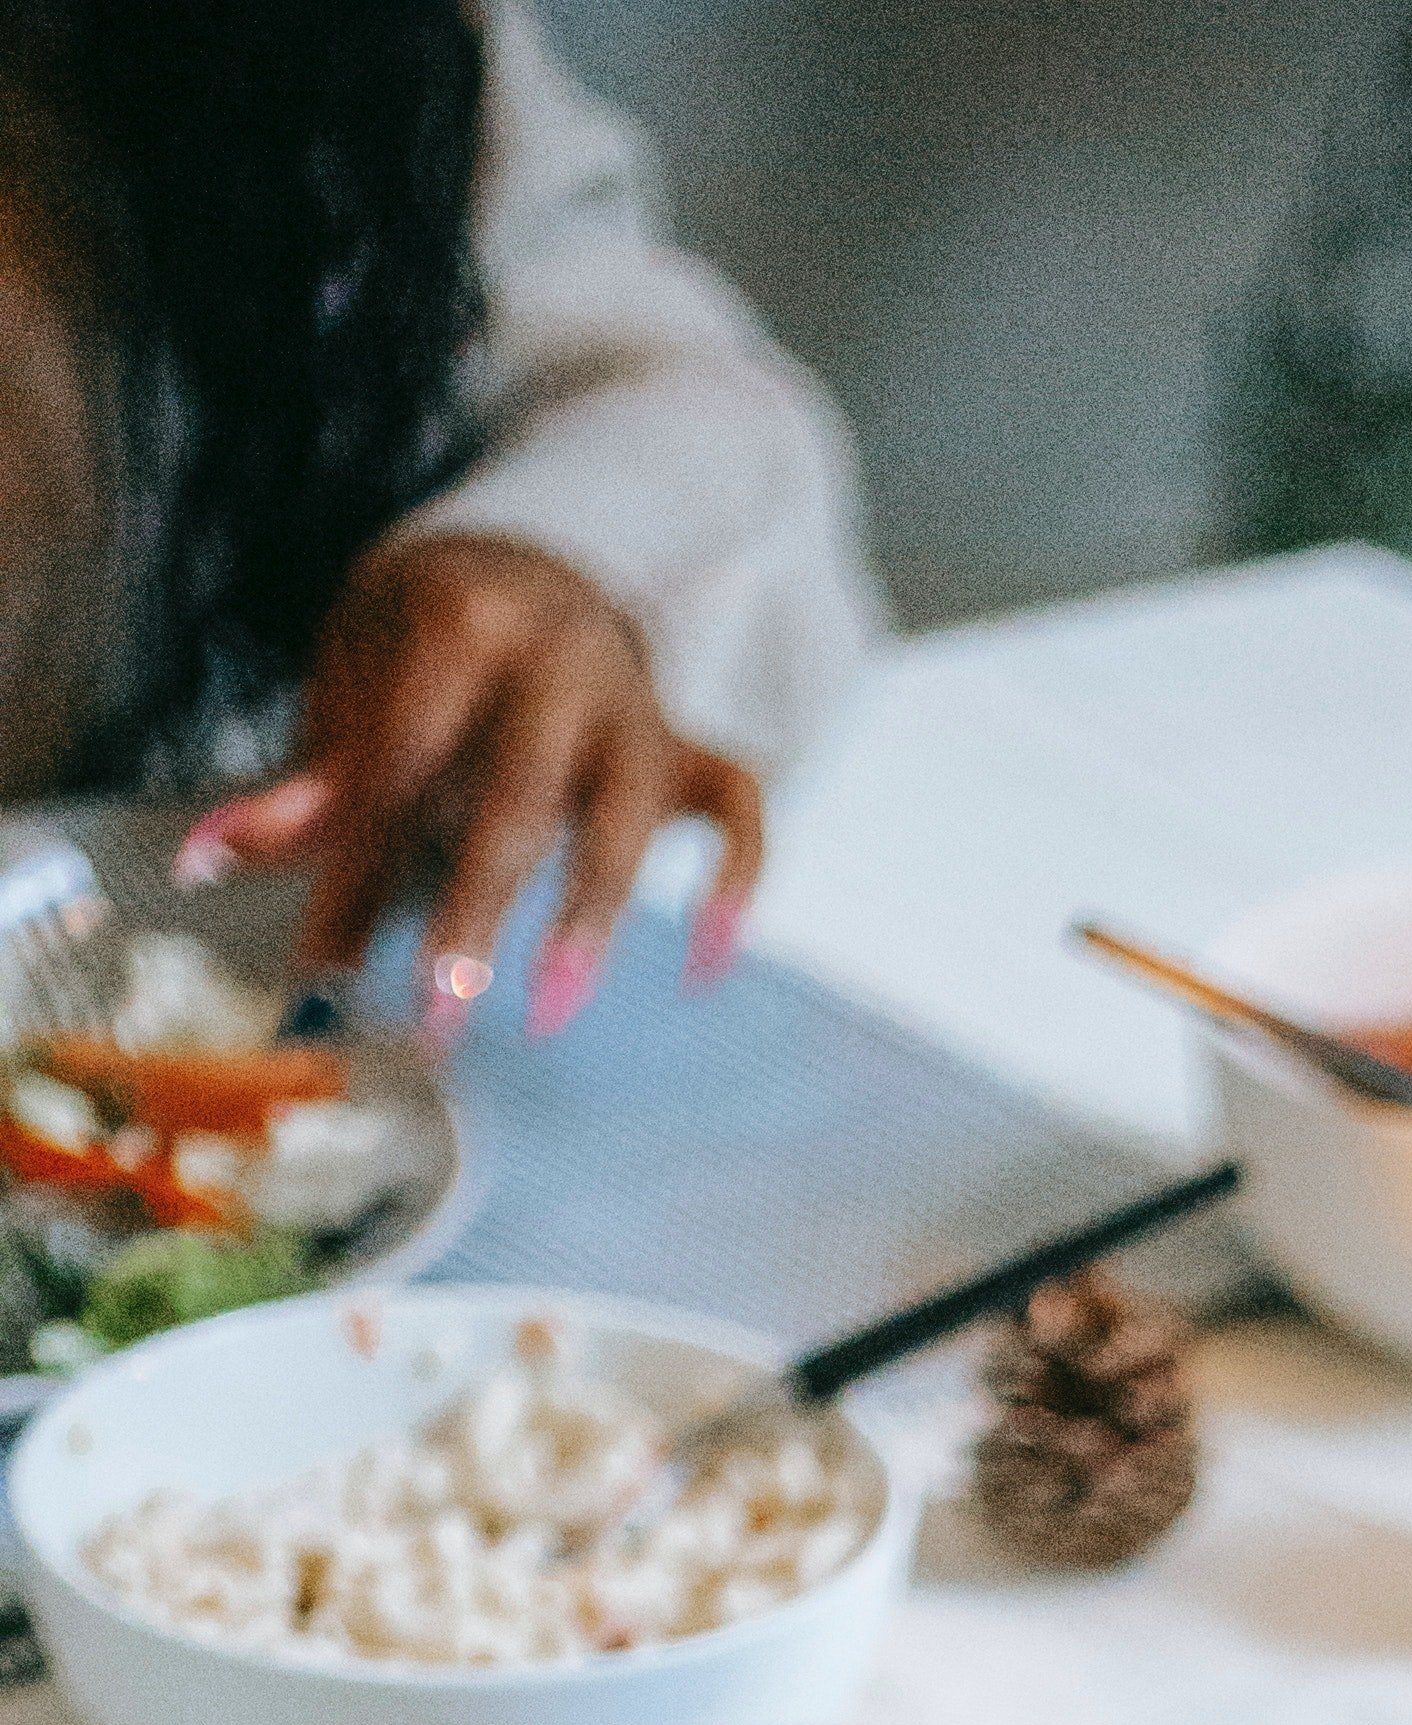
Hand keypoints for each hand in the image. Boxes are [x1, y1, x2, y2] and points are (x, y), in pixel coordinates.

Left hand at [179, 534, 762, 1035]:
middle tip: (442, 1011)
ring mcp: (637, 705)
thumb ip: (312, 777)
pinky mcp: (691, 748)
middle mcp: (564, 657)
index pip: (407, 758)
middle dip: (476, 909)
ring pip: (628, 816)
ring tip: (549, 1011)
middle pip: (518, 796)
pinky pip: (742, 813)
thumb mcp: (355, 675)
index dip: (362, 860)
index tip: (325, 963)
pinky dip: (736, 886)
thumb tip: (207, 856)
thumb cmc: (426, 642)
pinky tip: (701, 964)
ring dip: (588, 919)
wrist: (532, 563)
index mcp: (466, 622)